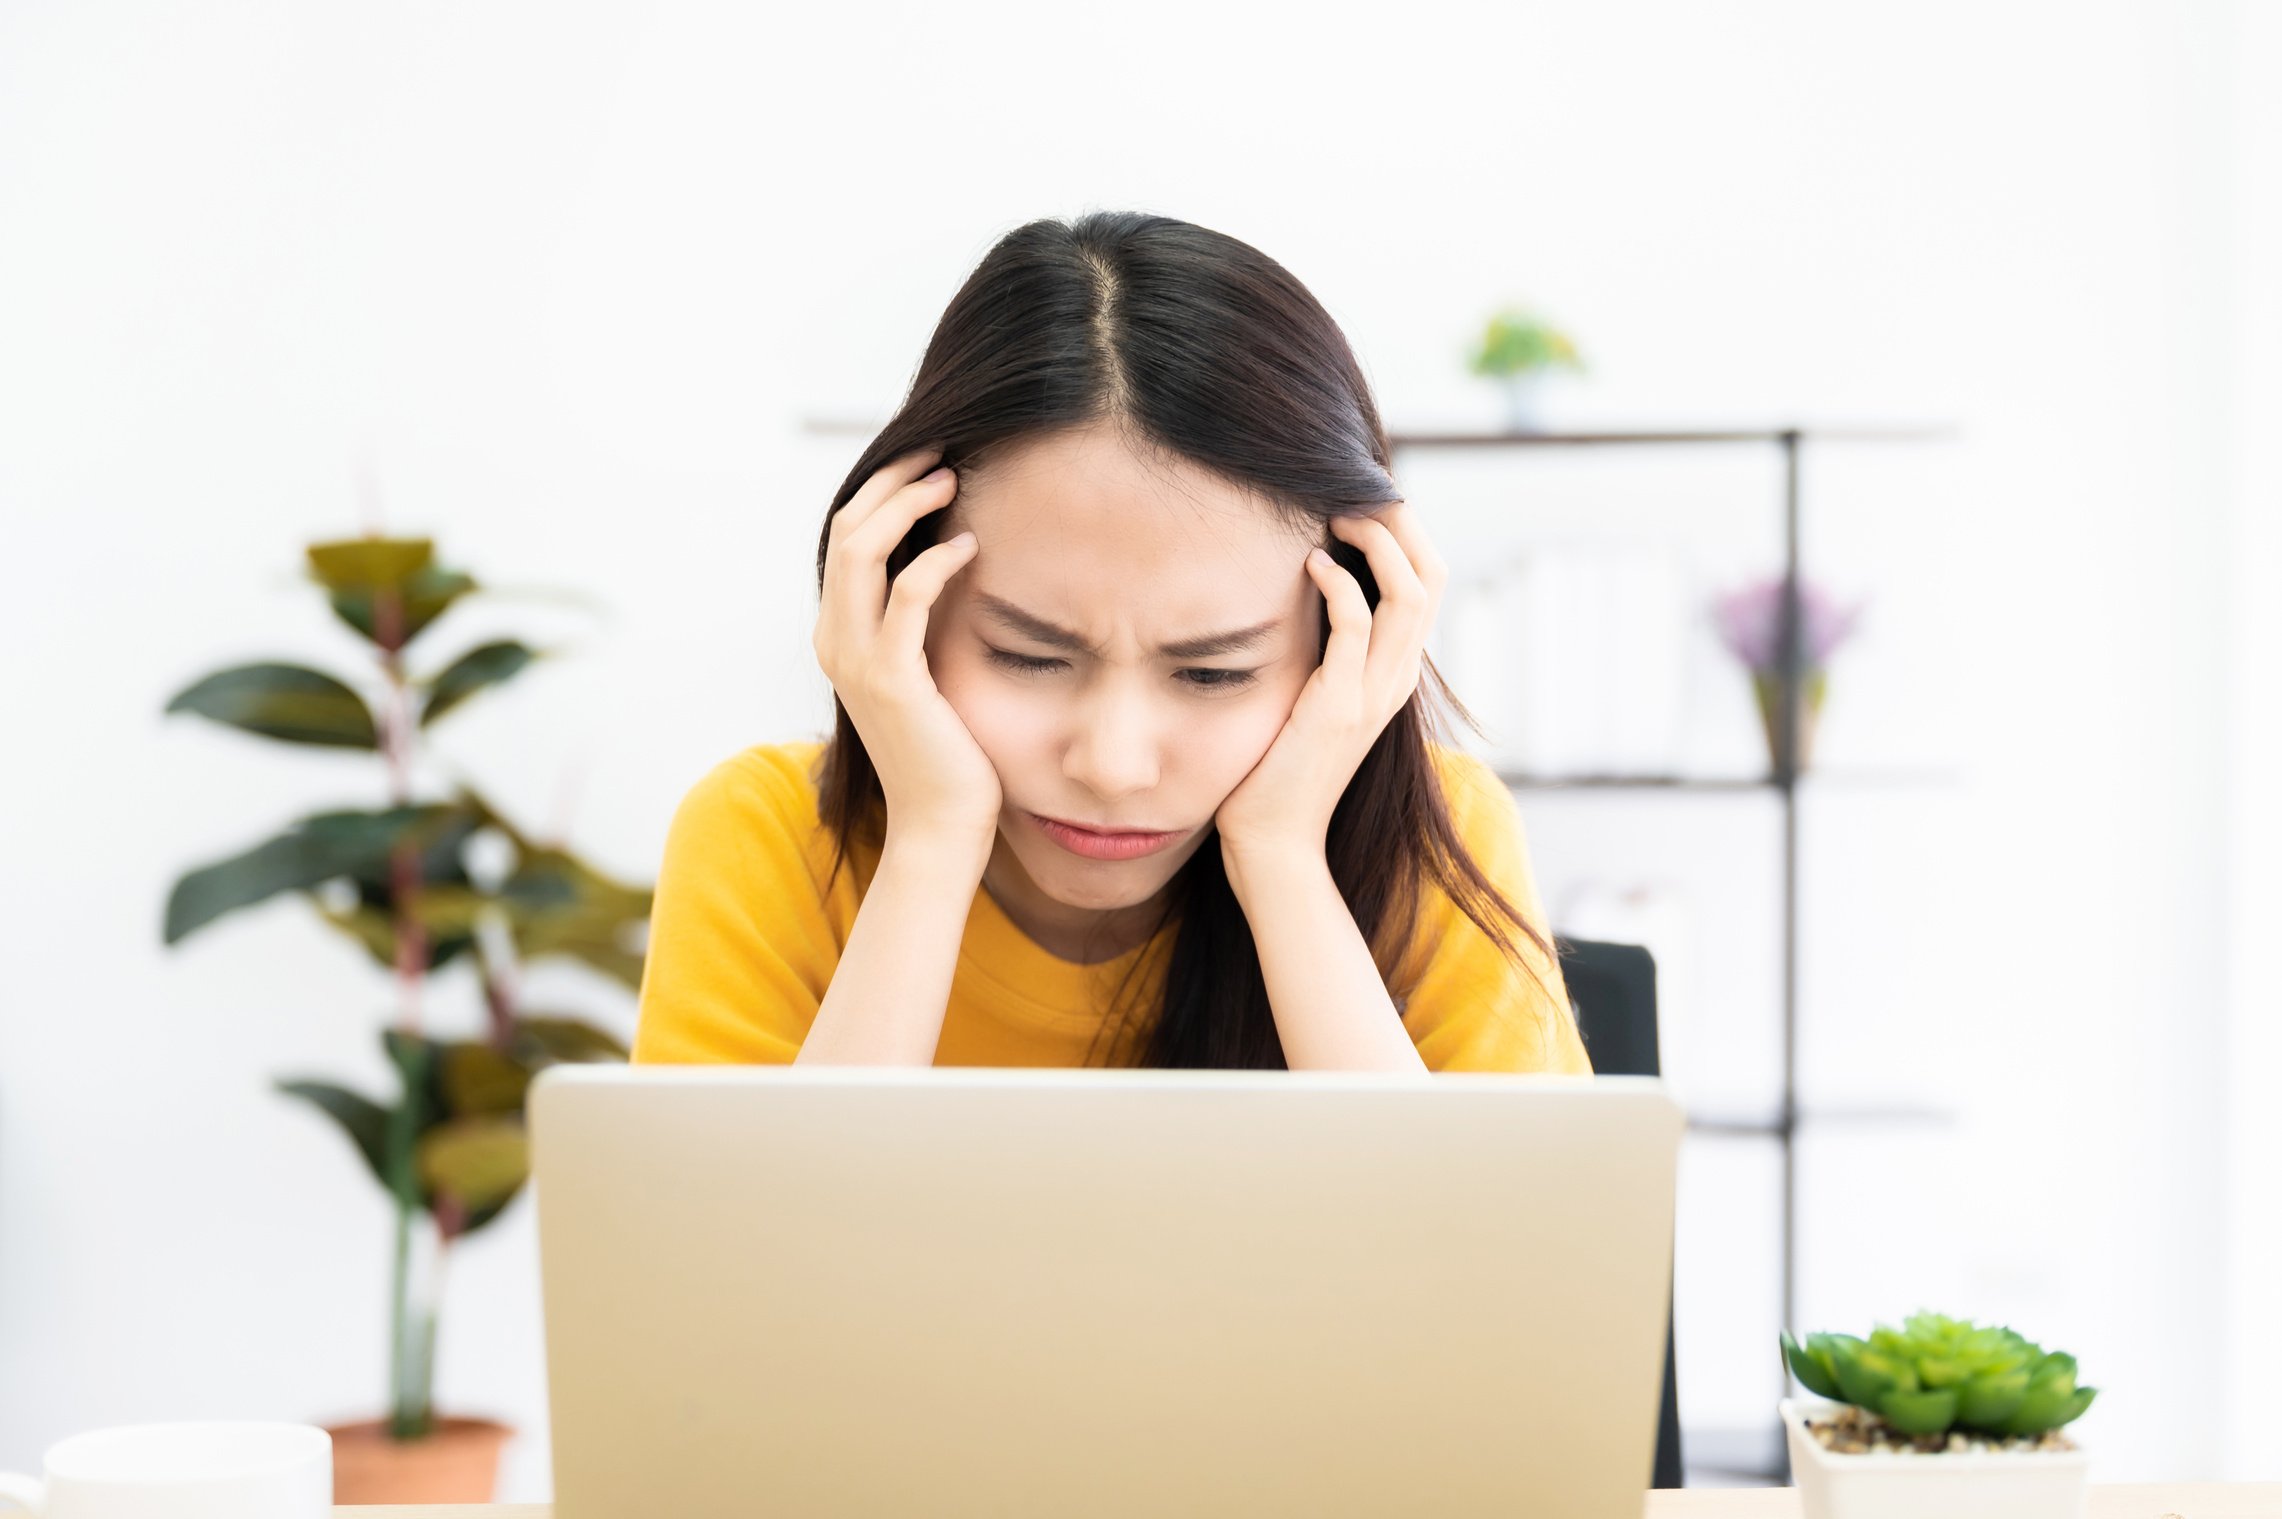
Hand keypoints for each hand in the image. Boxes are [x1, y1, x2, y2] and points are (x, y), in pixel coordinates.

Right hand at [813, 447, 1001, 855]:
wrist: (942, 826)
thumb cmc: (949, 750)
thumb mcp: (927, 673)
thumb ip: (922, 625)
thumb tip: (951, 564)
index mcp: (840, 635)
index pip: (844, 537)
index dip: (882, 490)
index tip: (928, 460)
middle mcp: (836, 641)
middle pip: (846, 528)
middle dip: (892, 480)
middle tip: (942, 450)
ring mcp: (857, 660)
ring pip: (861, 549)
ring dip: (908, 505)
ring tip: (954, 480)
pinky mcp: (893, 679)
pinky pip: (905, 597)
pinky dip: (935, 561)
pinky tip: (970, 546)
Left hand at [1214, 501, 1447, 865]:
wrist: (1272, 841)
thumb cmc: (1275, 768)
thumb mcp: (1308, 695)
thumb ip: (1319, 651)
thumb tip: (1298, 591)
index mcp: (1394, 673)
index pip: (1427, 583)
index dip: (1404, 533)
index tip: (1361, 498)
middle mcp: (1396, 679)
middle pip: (1432, 575)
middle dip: (1401, 522)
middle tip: (1357, 488)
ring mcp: (1374, 694)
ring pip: (1411, 593)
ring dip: (1378, 541)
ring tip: (1338, 513)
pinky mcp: (1339, 706)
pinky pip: (1357, 625)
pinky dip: (1337, 583)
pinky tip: (1309, 563)